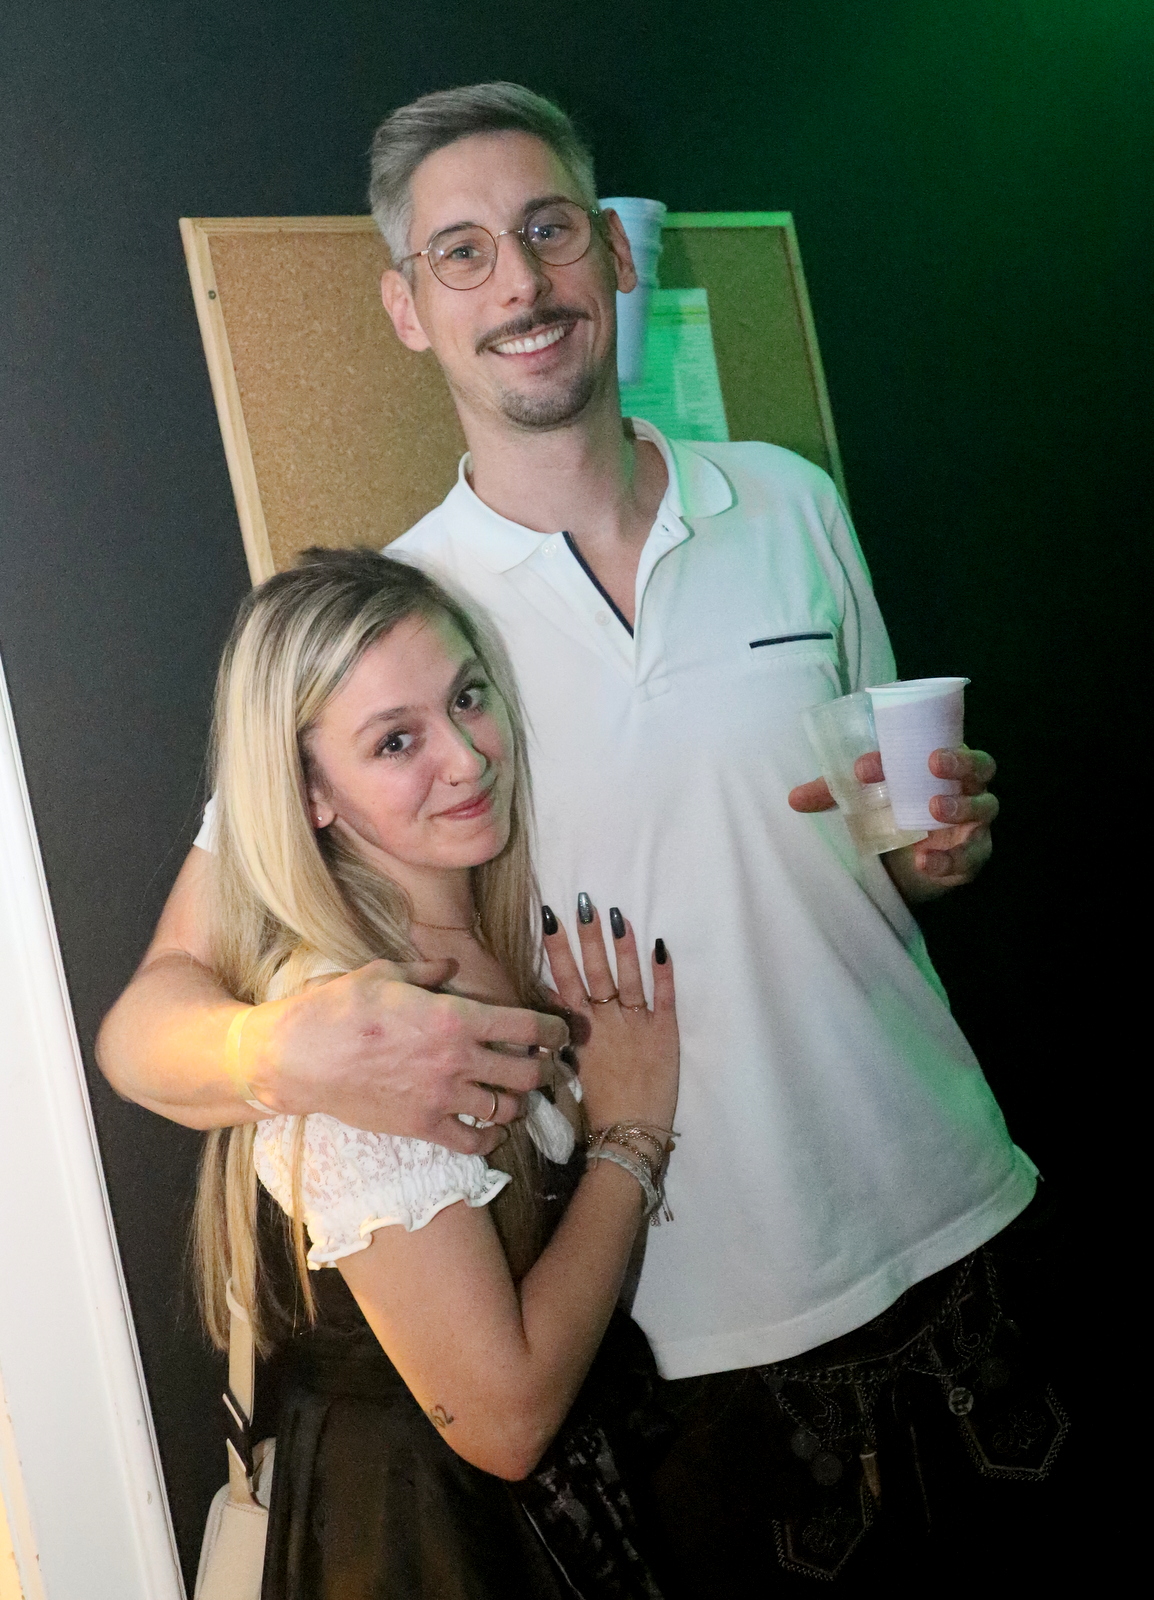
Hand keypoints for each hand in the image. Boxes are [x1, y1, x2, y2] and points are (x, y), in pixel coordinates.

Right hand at [241, 958, 568, 1154]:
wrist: (300, 1057)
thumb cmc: (340, 1008)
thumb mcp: (385, 972)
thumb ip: (428, 971)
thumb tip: (450, 966)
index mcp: (455, 1016)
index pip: (528, 1026)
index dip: (555, 1030)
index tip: (562, 1032)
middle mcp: (458, 1059)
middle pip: (527, 1071)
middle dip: (546, 1069)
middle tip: (548, 1067)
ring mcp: (442, 1096)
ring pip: (506, 1107)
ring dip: (520, 1102)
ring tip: (519, 1096)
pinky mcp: (422, 1126)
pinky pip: (473, 1140)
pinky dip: (491, 1137)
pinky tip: (492, 1128)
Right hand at [542, 900, 677, 1131]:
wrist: (630, 1133)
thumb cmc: (599, 1103)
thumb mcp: (571, 1064)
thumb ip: (561, 1029)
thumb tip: (545, 998)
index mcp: (582, 1029)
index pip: (565, 980)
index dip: (558, 949)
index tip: (551, 918)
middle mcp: (607, 1021)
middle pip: (594, 972)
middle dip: (588, 937)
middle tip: (584, 903)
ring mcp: (637, 1025)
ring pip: (628, 977)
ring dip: (622, 946)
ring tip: (617, 914)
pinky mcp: (665, 1033)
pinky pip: (665, 997)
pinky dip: (663, 972)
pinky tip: (661, 945)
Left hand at [788, 746, 998, 902]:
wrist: (904, 865)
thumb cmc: (888, 811)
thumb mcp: (860, 798)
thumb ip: (831, 793)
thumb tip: (793, 799)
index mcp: (942, 761)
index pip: (941, 743)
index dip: (912, 743)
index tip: (868, 765)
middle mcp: (966, 787)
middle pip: (981, 766)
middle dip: (960, 761)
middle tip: (932, 763)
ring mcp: (974, 822)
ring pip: (984, 807)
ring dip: (959, 806)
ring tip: (931, 811)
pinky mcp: (972, 856)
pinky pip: (971, 856)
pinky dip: (949, 859)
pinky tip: (924, 861)